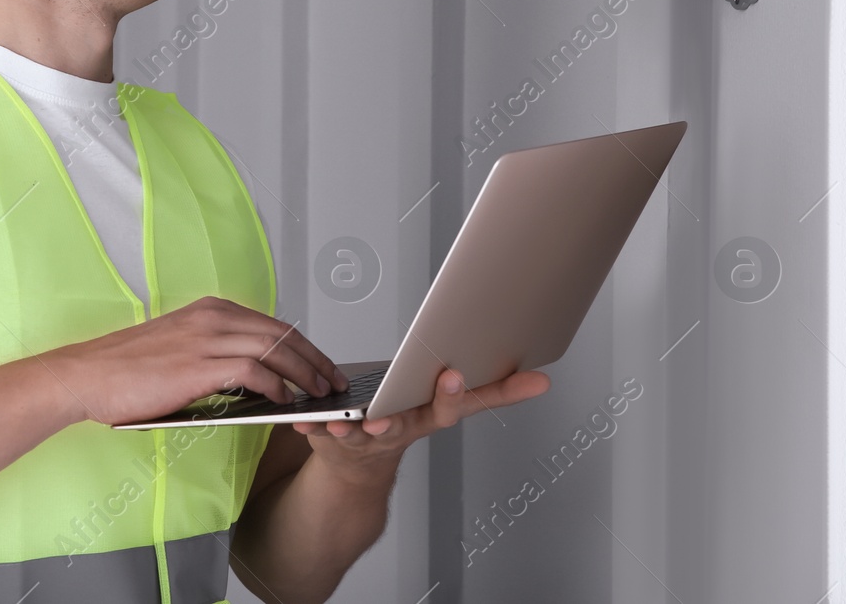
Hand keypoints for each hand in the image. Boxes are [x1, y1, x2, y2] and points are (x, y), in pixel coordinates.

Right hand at [43, 296, 351, 425]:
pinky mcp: (200, 364)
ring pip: (275, 349)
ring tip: (319, 393)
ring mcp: (207, 338)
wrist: (86, 376)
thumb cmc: (126, 371)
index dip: (302, 344)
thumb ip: (214, 354)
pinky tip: (285, 400)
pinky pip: (255, 370)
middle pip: (281, 333)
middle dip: (314, 357)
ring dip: (304, 373)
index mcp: (209, 310)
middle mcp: (213, 317)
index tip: (321, 363)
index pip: (271, 323)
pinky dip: (277, 385)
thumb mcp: (179, 351)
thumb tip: (255, 379)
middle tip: (333, 380)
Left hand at [291, 368, 550, 476]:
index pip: (456, 405)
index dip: (456, 392)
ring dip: (357, 427)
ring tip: (350, 421)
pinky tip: (301, 419)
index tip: (456, 374)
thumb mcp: (447, 402)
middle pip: (413, 421)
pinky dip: (314, 427)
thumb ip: (493, 391)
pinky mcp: (337, 441)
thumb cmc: (403, 417)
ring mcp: (371, 438)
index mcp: (432, 413)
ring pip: (366, 433)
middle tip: (405, 406)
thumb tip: (544, 379)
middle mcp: (405, 427)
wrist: (357, 471)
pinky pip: (324, 433)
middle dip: (407, 413)